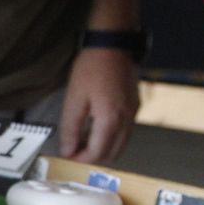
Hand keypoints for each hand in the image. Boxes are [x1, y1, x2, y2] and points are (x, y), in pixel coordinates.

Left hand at [57, 48, 139, 163]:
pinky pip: (125, 133)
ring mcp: (133, 114)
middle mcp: (126, 120)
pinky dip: (112, 139)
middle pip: (112, 154)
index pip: (97, 153)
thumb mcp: (74, 99)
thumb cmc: (92, 67)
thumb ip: (70, 128)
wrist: (113, 45)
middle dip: (92, 158)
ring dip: (103, 149)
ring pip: (121, 146)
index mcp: (110, 119)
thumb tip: (68, 150)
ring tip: (83, 141)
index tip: (67, 156)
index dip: (80, 159)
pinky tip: (96, 130)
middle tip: (74, 151)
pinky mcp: (135, 107)